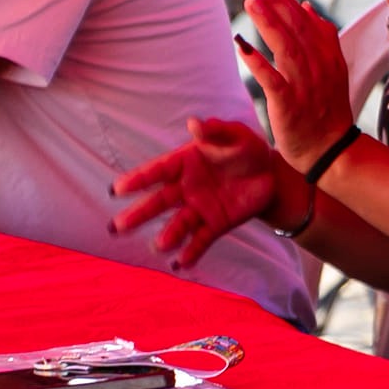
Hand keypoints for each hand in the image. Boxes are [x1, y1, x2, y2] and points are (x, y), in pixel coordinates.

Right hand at [109, 117, 292, 268]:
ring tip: (159, 246)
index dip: (137, 180)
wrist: (272, 174)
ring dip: (168, 236)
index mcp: (185, 163)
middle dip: (138, 214)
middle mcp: (186, 188)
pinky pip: (201, 240)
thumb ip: (215, 131)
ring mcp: (199, 208)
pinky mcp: (216, 224)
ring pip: (178, 224)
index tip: (117, 189)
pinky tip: (180, 264)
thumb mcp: (236, 135)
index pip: (157, 171)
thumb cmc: (247, 149)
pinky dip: (191, 252)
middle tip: (116, 227)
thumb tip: (193, 123)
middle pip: (159, 202)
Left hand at [239, 0, 354, 167]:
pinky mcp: (289, 106)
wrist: (330, 151)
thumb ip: (322, 37)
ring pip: (287, 49)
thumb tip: (306, 6)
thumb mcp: (332, 69)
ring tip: (252, 2)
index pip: (304, 18)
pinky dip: (258, 62)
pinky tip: (241, 45)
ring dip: (269, 24)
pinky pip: (273, 81)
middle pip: (296, 28)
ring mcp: (305, 86)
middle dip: (274, 3)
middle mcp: (319, 66)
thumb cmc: (326, 109)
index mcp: (328, 55)